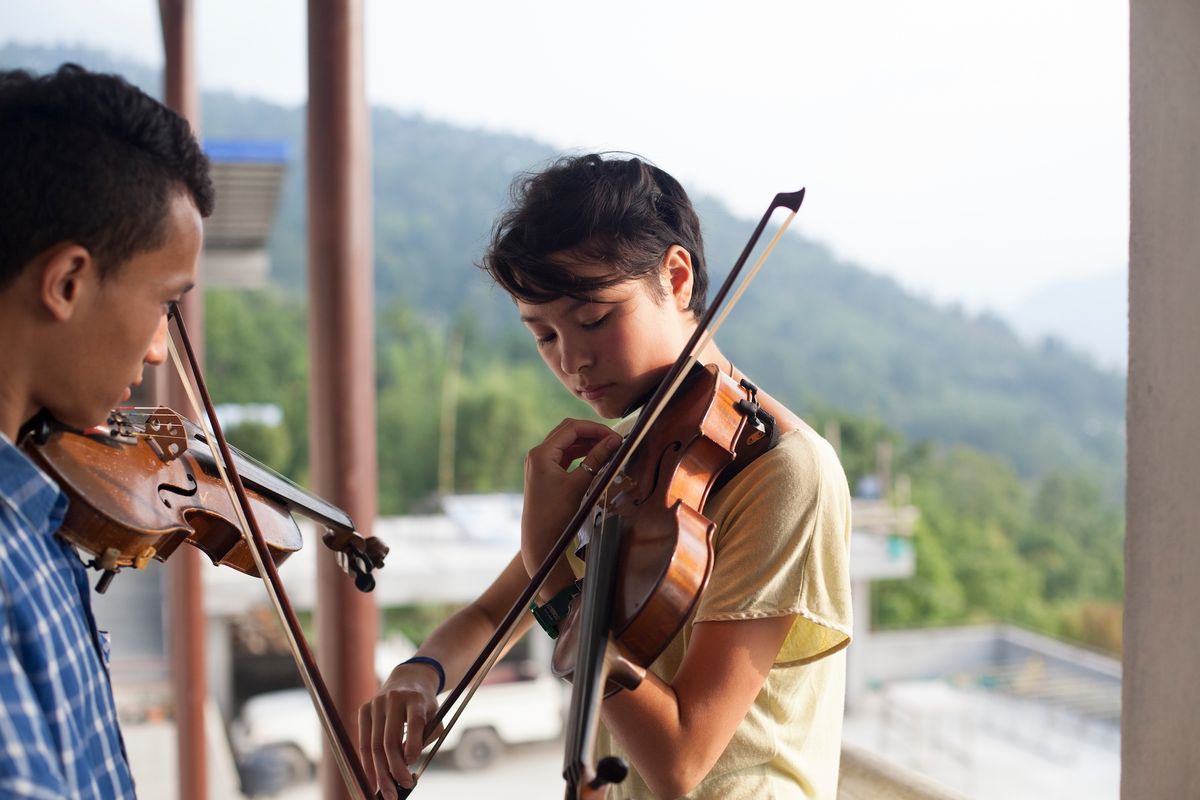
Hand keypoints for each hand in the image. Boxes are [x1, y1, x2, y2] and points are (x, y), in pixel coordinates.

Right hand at [358, 661, 444, 798]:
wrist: (408, 680)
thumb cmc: (423, 705)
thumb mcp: (434, 715)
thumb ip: (427, 737)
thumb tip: (406, 762)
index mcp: (416, 699)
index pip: (414, 722)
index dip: (412, 743)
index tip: (412, 762)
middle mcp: (394, 699)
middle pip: (390, 740)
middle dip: (394, 769)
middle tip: (401, 789)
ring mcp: (376, 704)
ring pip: (374, 745)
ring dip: (380, 773)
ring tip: (387, 792)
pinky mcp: (363, 710)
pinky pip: (363, 742)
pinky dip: (367, 764)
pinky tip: (372, 779)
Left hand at [521, 418, 622, 587]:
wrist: (540, 540)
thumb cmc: (557, 514)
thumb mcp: (579, 484)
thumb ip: (597, 459)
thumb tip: (614, 441)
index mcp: (541, 454)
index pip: (571, 429)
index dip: (595, 429)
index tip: (614, 436)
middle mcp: (537, 455)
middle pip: (568, 432)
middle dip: (591, 433)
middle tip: (613, 440)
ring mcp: (539, 464)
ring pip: (567, 443)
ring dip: (587, 443)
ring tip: (608, 448)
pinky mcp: (544, 473)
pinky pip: (564, 455)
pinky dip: (580, 453)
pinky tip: (595, 457)